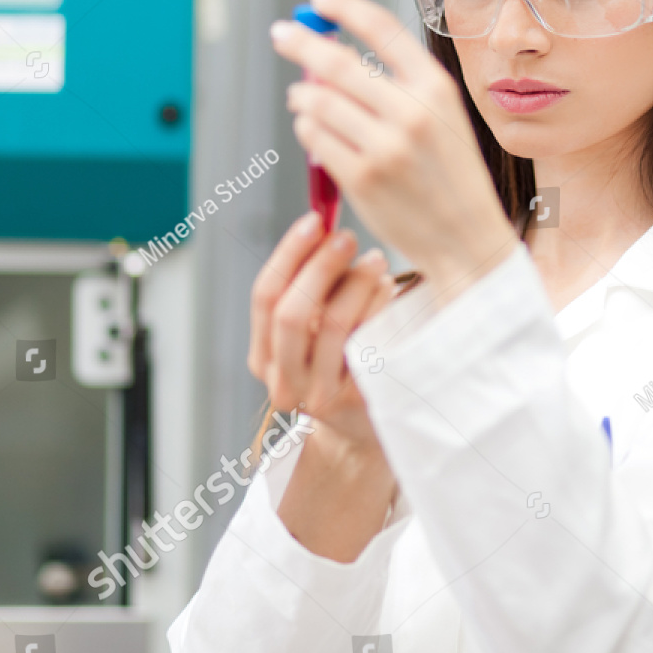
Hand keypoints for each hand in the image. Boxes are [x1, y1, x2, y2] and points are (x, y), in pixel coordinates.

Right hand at [247, 212, 393, 451]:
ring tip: (374, 261)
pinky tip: (389, 289)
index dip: (289, 254)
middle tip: (346, 237)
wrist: (365, 432)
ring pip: (333, 326)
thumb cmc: (340, 365)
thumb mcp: (312, 333)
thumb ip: (310, 289)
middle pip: (291, 314)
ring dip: (355, 283)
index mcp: (264, 360)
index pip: (265, 298)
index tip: (314, 220)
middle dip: (320, 266)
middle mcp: (285, 384)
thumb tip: (325, 227)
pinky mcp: (359, 401)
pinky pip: (368, 341)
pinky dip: (378, 306)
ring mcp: (321, 397)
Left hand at [271, 0, 520, 302]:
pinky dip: (308, 130)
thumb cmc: (452, 178)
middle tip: (282, 34)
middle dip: (302, 43)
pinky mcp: (362, 178)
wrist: (467, 238)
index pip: (382, 29)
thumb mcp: (443, 119)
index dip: (345, 7)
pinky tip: (316, 134)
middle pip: (338, 62)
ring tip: (302, 98)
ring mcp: (386, 147)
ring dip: (302, 96)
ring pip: (318, 102)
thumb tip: (335, 53)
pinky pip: (315, 139)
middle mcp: (412, 113)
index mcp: (437, 88)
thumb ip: (399, 86)